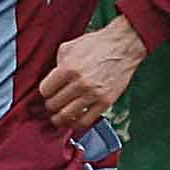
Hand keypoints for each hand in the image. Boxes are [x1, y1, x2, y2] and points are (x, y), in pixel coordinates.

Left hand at [40, 13, 144, 129]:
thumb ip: (56, 65)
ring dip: (59, 118)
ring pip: (65, 116)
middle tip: (53, 103)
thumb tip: (50, 81)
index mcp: (68, 68)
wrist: (123, 46)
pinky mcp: (105, 102)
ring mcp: (93, 94)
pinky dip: (75, 124)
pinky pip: (85, 122)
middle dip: (50, 105)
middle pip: (53, 105)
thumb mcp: (69, 48)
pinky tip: (74, 119)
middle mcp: (80, 83)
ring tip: (59, 115)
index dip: (45, 92)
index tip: (49, 92)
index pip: (45, 91)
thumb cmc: (96, 45)